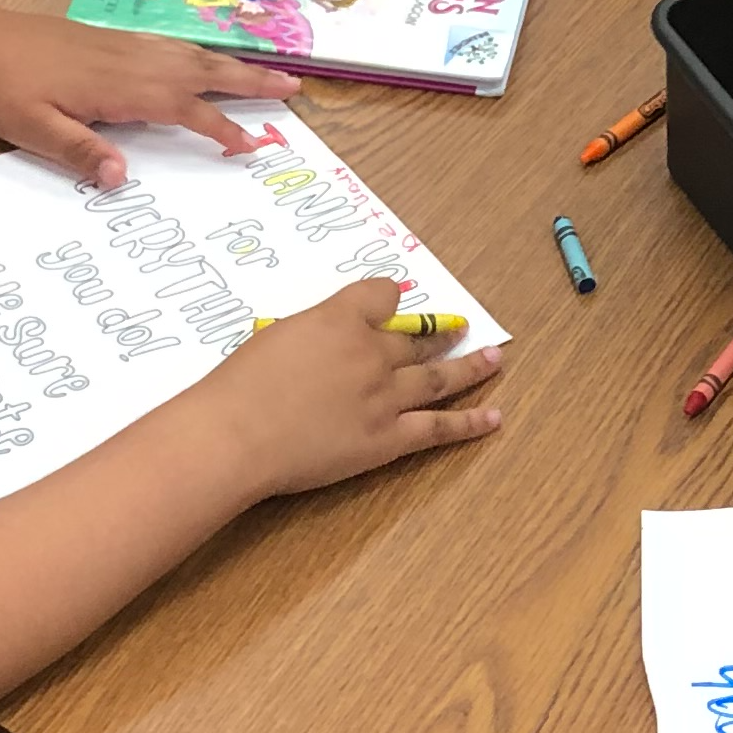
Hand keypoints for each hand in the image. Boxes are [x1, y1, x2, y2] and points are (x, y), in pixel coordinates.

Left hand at [0, 9, 270, 190]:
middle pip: (202, 70)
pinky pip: (170, 44)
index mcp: (118, 87)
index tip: (251, 146)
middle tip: (293, 88)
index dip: (218, 128)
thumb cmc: (0, 88)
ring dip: (231, 65)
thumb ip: (79, 151)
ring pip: (190, 54)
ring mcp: (122, 46)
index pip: (182, 108)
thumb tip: (123, 178)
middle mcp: (130, 61)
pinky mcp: (109, 40)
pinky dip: (199, 52)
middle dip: (249, 81)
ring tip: (267, 73)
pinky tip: (203, 57)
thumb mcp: (31, 128)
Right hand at [215, 278, 505, 493]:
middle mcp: (372, 352)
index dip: (389, 299)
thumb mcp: (273, 336)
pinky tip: (494, 417)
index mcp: (339, 320)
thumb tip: (326, 338)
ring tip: (494, 358)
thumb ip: (310, 333)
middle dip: (439, 333)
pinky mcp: (389, 437)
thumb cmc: (239, 386)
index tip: (393, 303)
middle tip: (460, 327)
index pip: (380, 295)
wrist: (238, 434)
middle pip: (415, 339)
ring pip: (438, 377)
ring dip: (470, 366)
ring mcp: (385, 395)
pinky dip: (469, 423)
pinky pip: (437, 427)